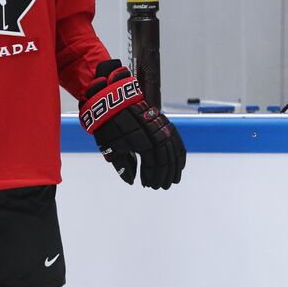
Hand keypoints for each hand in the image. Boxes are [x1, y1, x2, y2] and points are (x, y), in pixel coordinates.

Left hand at [79, 60, 184, 188]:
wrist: (111, 100)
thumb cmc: (108, 125)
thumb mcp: (110, 149)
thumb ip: (123, 166)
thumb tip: (131, 180)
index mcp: (142, 143)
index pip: (152, 166)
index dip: (151, 177)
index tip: (148, 185)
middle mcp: (155, 135)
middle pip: (166, 160)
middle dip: (164, 175)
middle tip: (160, 186)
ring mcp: (161, 128)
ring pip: (173, 151)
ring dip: (174, 167)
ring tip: (173, 179)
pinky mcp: (162, 122)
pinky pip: (176, 139)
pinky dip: (179, 153)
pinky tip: (179, 163)